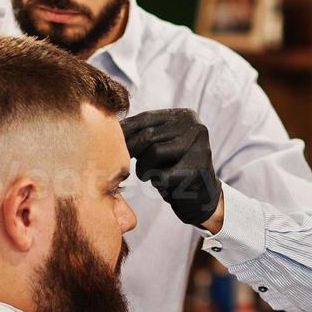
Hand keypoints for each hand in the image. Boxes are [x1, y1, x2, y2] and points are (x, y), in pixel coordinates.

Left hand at [122, 108, 221, 228]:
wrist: (202, 196)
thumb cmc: (175, 167)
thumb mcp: (162, 143)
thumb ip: (145, 132)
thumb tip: (112, 127)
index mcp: (185, 116)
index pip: (147, 118)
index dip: (125, 131)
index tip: (109, 141)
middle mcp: (195, 127)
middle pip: (148, 135)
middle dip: (131, 150)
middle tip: (123, 163)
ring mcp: (199, 148)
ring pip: (154, 153)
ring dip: (143, 168)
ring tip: (147, 174)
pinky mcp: (197, 170)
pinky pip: (162, 175)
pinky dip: (156, 181)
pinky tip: (161, 183)